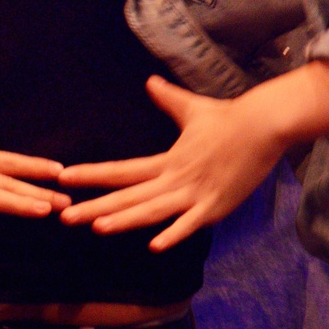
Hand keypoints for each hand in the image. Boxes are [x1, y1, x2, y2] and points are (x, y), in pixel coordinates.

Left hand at [59, 77, 288, 250]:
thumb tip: (150, 82)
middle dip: (96, 208)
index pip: (121, 170)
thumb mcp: (192, 108)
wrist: (263, 125)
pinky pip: (192, 224)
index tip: (65, 178)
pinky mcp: (217, 206)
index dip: (92, 175)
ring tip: (98, 228)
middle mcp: (175, 179)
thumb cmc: (228, 118)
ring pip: (153, 211)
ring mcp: (195, 194)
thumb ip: (168, 99)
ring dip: (125, 220)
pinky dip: (174, 234)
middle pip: (129, 196)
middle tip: (65, 216)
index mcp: (167, 160)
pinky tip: (154, 246)